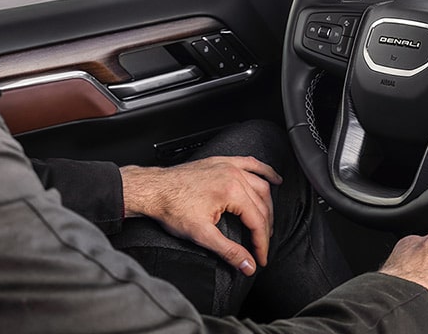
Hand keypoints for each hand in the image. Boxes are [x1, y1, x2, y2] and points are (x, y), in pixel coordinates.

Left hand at [119, 157, 281, 275]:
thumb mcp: (201, 235)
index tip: (260, 258)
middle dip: (265, 228)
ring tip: (269, 222)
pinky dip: (265, 171)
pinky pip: (251, 164)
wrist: (152, 190)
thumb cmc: (171, 208)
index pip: (257, 221)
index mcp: (232, 191)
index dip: (261, 243)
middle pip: (262, 205)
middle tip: (262, 246)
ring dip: (268, 204)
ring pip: (261, 185)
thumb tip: (248, 265)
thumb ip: (229, 251)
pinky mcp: (222, 162)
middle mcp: (234, 175)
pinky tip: (274, 179)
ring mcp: (229, 166)